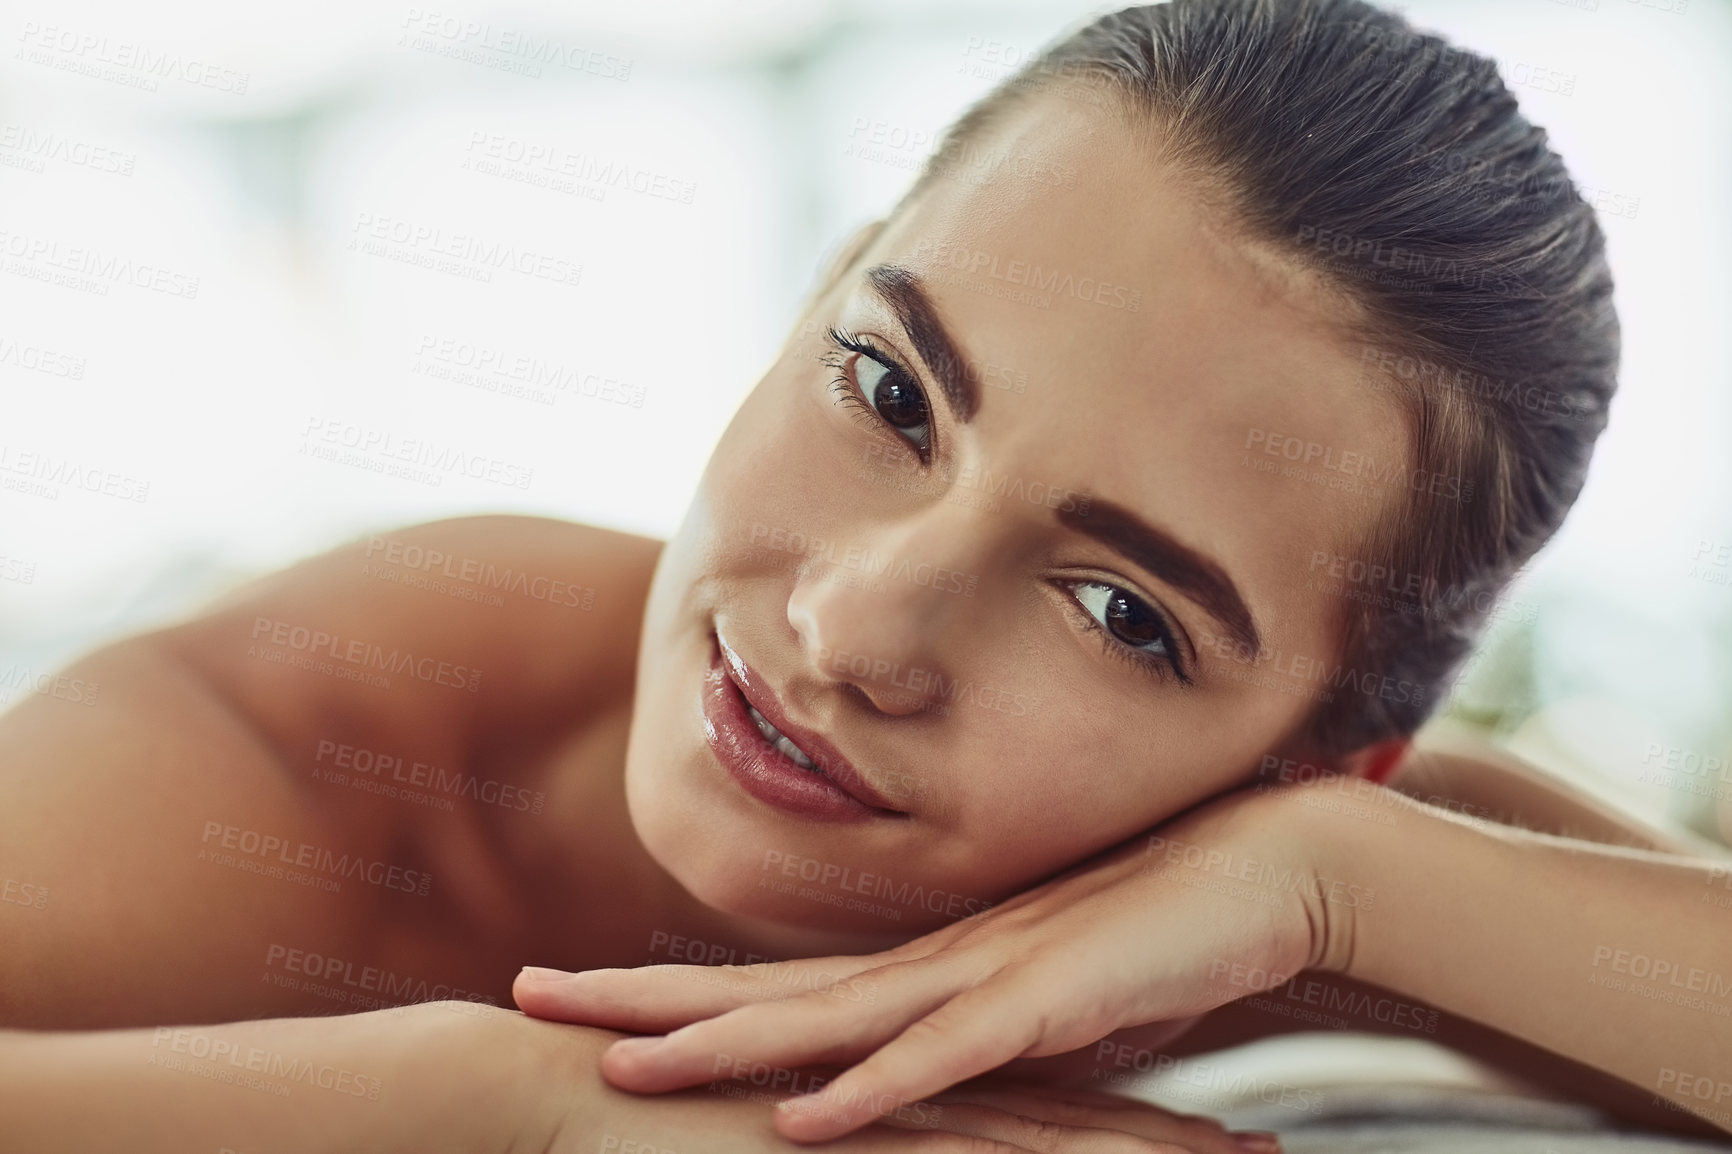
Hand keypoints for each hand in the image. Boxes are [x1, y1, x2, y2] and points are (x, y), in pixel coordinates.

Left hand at [515, 784, 1334, 1144]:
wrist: (1261, 870)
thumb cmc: (1153, 940)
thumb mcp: (1044, 1007)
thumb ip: (976, 1039)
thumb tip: (916, 1073)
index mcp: (920, 969)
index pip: (771, 989)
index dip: (668, 996)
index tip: (576, 998)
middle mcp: (928, 966)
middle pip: (760, 992)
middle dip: (637, 1001)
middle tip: (519, 994)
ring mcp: (981, 981)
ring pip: (827, 1021)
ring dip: (722, 1046)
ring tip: (618, 1066)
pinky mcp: (1048, 1008)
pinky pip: (943, 1058)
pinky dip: (871, 1090)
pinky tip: (804, 1118)